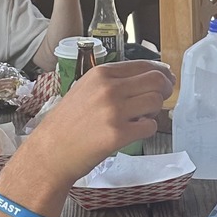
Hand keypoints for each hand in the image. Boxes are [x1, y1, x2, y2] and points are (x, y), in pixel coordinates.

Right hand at [21, 59, 171, 183]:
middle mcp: (108, 89)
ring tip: (141, 117)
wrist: (50, 151)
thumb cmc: (67, 123)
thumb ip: (114, 82)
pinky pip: (150, 127)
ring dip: (155, 111)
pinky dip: (147, 129)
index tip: (166, 80)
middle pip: (156, 81)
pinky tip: (134, 132)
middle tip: (163, 98)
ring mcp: (114, 111)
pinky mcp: (118, 134)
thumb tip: (151, 76)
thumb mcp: (85, 90)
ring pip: (156, 102)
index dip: (161, 73)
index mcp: (100, 74)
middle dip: (165, 89)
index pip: (144, 65)